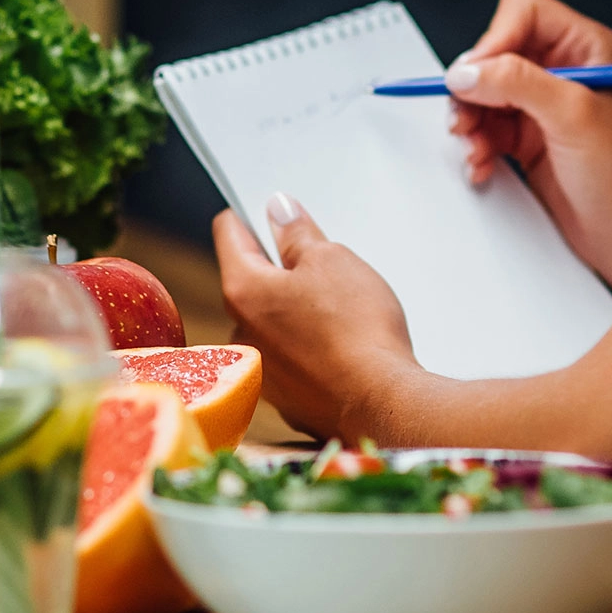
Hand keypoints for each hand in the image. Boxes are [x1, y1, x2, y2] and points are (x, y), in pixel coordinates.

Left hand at [215, 198, 418, 441]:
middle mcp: (240, 333)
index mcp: (243, 291)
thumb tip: (279, 212)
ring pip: (273, 321)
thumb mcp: (331, 260)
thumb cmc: (356, 329)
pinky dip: (308, 344)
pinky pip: (291, 356)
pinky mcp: (287, 397)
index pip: (229, 235)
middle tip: (321, 259)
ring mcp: (261, 371)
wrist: (382, 403)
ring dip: (295, 308)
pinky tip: (342, 342)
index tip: (268, 209)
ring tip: (340, 306)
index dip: (249, 214)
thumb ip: (298, 235)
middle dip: (280, 266)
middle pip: (252, 281)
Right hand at [447, 0, 611, 292]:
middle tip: (466, 116)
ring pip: (485, 92)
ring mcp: (545, 106)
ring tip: (475, 146)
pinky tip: (483, 164)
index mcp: (587, 48)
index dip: (494, 40)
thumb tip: (470, 70)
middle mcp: (565, 71)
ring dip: (471, 120)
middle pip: (496, 53)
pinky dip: (477, 145)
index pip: (524, 13)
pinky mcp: (530, 138)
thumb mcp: (574, 119)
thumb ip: (519, 84)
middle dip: (476, 87)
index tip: (477, 75)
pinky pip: (486, 127)